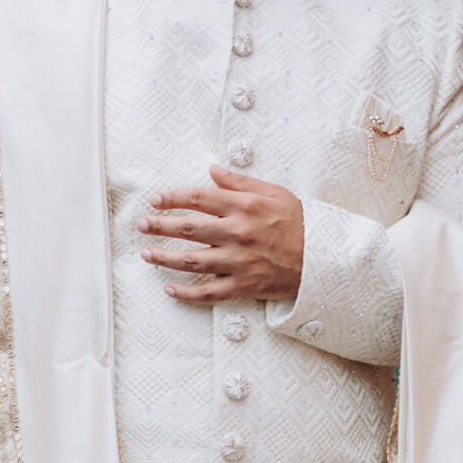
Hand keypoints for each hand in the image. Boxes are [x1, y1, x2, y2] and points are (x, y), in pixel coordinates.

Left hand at [139, 170, 304, 305]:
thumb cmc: (298, 222)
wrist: (322, 258)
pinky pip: (208, 292)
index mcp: (243, 207)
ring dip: (165, 257)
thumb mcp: (273, 192)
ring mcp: (238, 262)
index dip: (173, 198)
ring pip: (192, 260)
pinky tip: (169, 289)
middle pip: (188, 228)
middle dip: (160, 226)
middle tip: (141, 225)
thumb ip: (239, 182)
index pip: (198, 199)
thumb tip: (212, 169)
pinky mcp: (243, 285)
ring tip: (147, 254)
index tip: (155, 200)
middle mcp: (237, 233)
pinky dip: (186, 293)